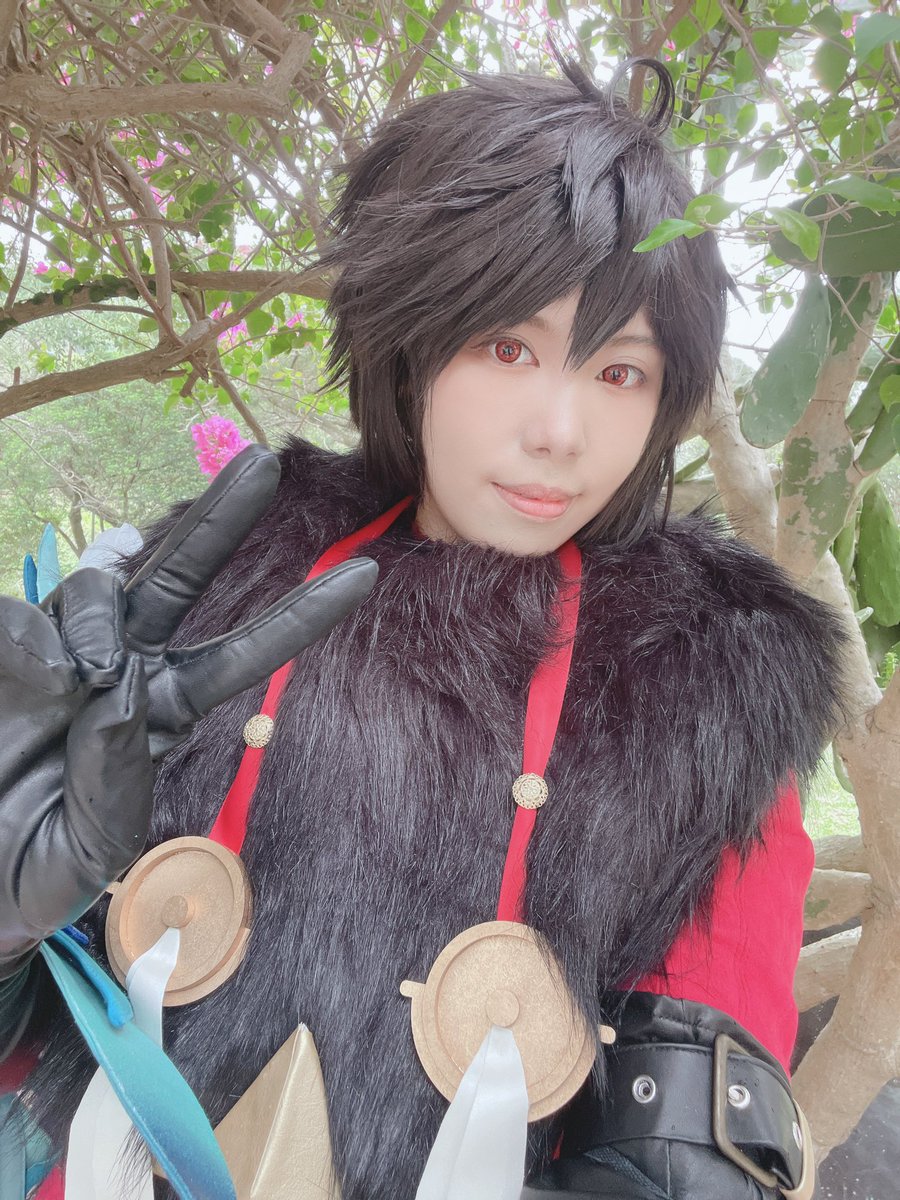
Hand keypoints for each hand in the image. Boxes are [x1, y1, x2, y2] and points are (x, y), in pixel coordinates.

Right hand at [0, 445, 376, 975]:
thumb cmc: (33, 869)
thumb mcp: (93, 850)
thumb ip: (115, 779)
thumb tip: (116, 686)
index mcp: (164, 708)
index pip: (246, 653)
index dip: (301, 615)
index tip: (368, 574)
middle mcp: (125, 666)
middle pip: (185, 576)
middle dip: (224, 518)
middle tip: (267, 461)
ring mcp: (66, 650)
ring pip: (104, 590)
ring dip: (102, 614)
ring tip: (87, 673)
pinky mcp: (10, 648)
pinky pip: (26, 618)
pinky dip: (33, 636)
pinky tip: (33, 674)